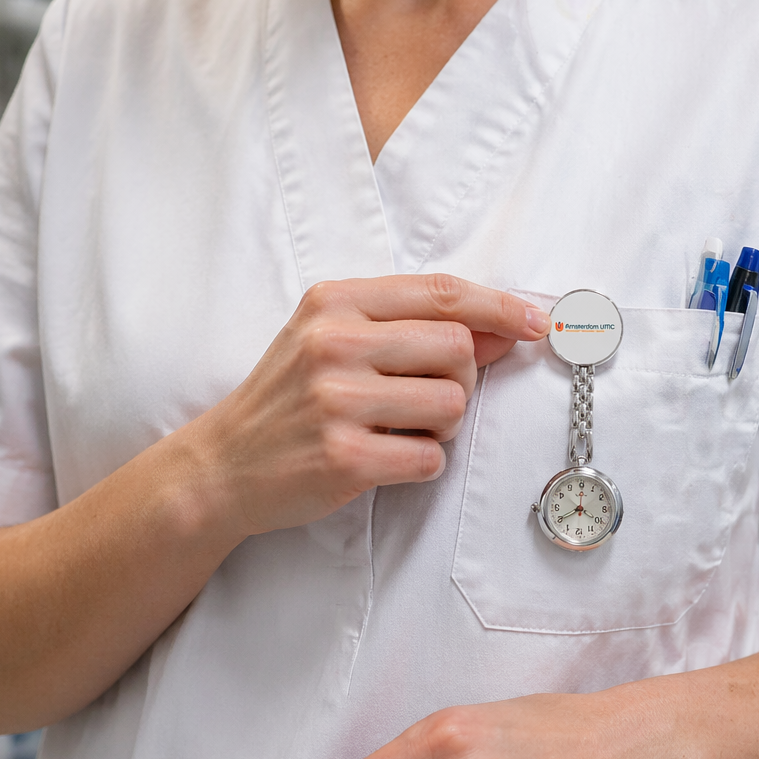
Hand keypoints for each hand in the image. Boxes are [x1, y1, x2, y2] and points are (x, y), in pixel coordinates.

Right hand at [179, 274, 546, 536]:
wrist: (221, 465)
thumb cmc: (290, 397)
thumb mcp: (336, 341)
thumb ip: (413, 328)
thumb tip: (502, 327)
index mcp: (334, 302)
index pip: (441, 293)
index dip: (501, 307)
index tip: (537, 322)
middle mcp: (334, 343)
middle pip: (458, 347)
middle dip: (461, 378)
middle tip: (424, 398)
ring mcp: (336, 401)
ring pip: (452, 404)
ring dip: (442, 425)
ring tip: (397, 428)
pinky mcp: (344, 458)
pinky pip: (431, 457)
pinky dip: (422, 462)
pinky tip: (384, 459)